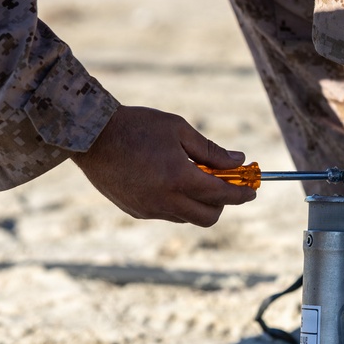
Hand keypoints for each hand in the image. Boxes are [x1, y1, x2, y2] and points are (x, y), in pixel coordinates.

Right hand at [72, 106, 255, 226]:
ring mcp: (150, 210)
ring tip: (193, 177)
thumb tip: (239, 160)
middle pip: (209, 216)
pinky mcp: (136, 212)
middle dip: (223, 203)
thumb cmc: (137, 126)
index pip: (222, 195)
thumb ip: (211, 150)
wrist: (91, 136)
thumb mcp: (178, 130)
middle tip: (224, 184)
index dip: (242, 194)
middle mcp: (166, 200)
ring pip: (188, 218)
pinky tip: (169, 181)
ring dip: (199, 204)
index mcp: (179, 178)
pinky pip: (167, 214)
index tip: (253, 190)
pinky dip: (177, 203)